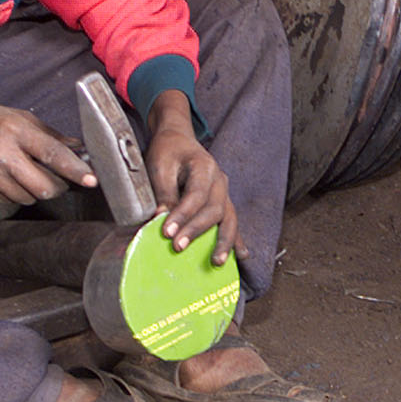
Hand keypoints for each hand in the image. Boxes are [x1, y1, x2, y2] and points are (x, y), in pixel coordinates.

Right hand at [0, 104, 92, 205]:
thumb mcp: (16, 117)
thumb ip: (49, 134)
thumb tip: (78, 149)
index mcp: (15, 131)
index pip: (53, 154)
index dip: (75, 169)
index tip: (92, 179)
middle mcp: (3, 154)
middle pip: (45, 186)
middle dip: (58, 186)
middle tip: (60, 179)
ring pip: (30, 197)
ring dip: (37, 191)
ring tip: (27, 173)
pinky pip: (12, 201)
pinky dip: (18, 193)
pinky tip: (10, 178)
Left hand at [143, 90, 244, 265]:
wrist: (178, 139)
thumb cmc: (168, 151)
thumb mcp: (159, 165)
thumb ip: (162, 191)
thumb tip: (160, 218)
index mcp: (204, 167)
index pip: (195, 195)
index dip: (182, 215)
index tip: (167, 232)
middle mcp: (220, 181)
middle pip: (214, 209)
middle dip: (197, 230)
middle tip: (178, 247)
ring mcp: (224, 192)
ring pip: (229, 219)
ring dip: (224, 241)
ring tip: (216, 262)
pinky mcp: (223, 202)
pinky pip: (232, 222)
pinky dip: (236, 240)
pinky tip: (241, 256)